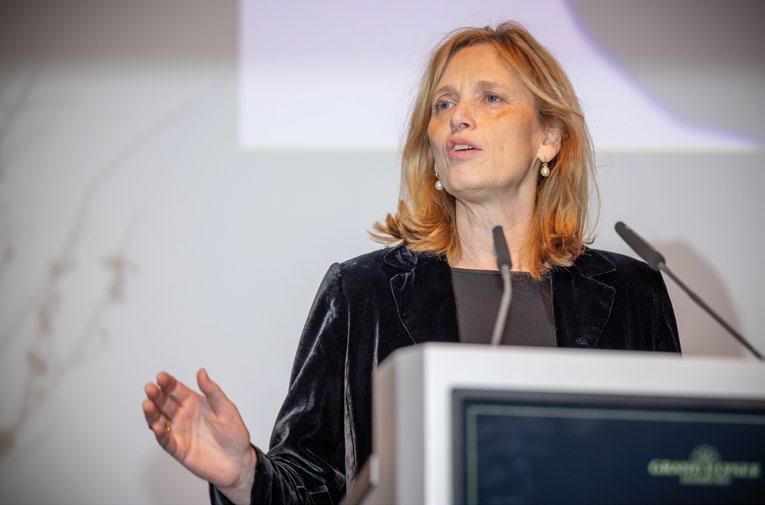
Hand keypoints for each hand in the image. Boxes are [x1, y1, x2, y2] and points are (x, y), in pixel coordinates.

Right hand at [142, 369, 256, 497]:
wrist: (238, 461)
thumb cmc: (234, 434)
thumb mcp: (226, 409)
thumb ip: (212, 391)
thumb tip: (201, 372)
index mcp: (194, 403)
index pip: (177, 390)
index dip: (168, 383)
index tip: (161, 377)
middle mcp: (184, 416)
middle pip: (165, 403)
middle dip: (156, 395)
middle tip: (150, 388)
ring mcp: (179, 432)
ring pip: (160, 420)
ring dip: (152, 413)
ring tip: (147, 404)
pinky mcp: (178, 449)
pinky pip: (165, 440)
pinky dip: (160, 433)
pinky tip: (157, 426)